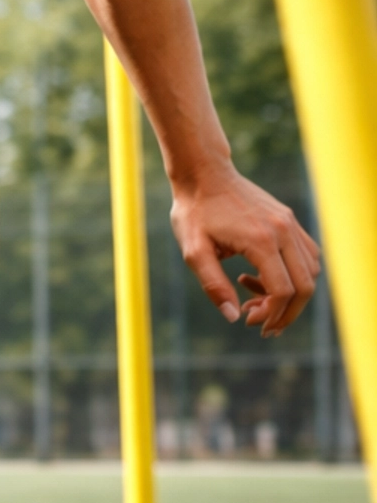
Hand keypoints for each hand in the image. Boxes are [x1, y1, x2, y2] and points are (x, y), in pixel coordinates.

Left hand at [170, 169, 320, 339]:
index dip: (270, 314)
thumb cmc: (194, 213)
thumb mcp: (193, 252)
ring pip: (310, 272)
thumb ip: (213, 285)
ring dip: (290, 295)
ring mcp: (290, 224)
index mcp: (261, 240)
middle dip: (287, 313)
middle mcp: (283, 231)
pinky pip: (306, 255)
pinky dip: (293, 275)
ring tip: (255, 300)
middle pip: (305, 285)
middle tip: (263, 327)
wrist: (204, 175)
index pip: (282, 290)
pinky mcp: (289, 220)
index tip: (248, 322)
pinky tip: (260, 278)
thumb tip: (233, 317)